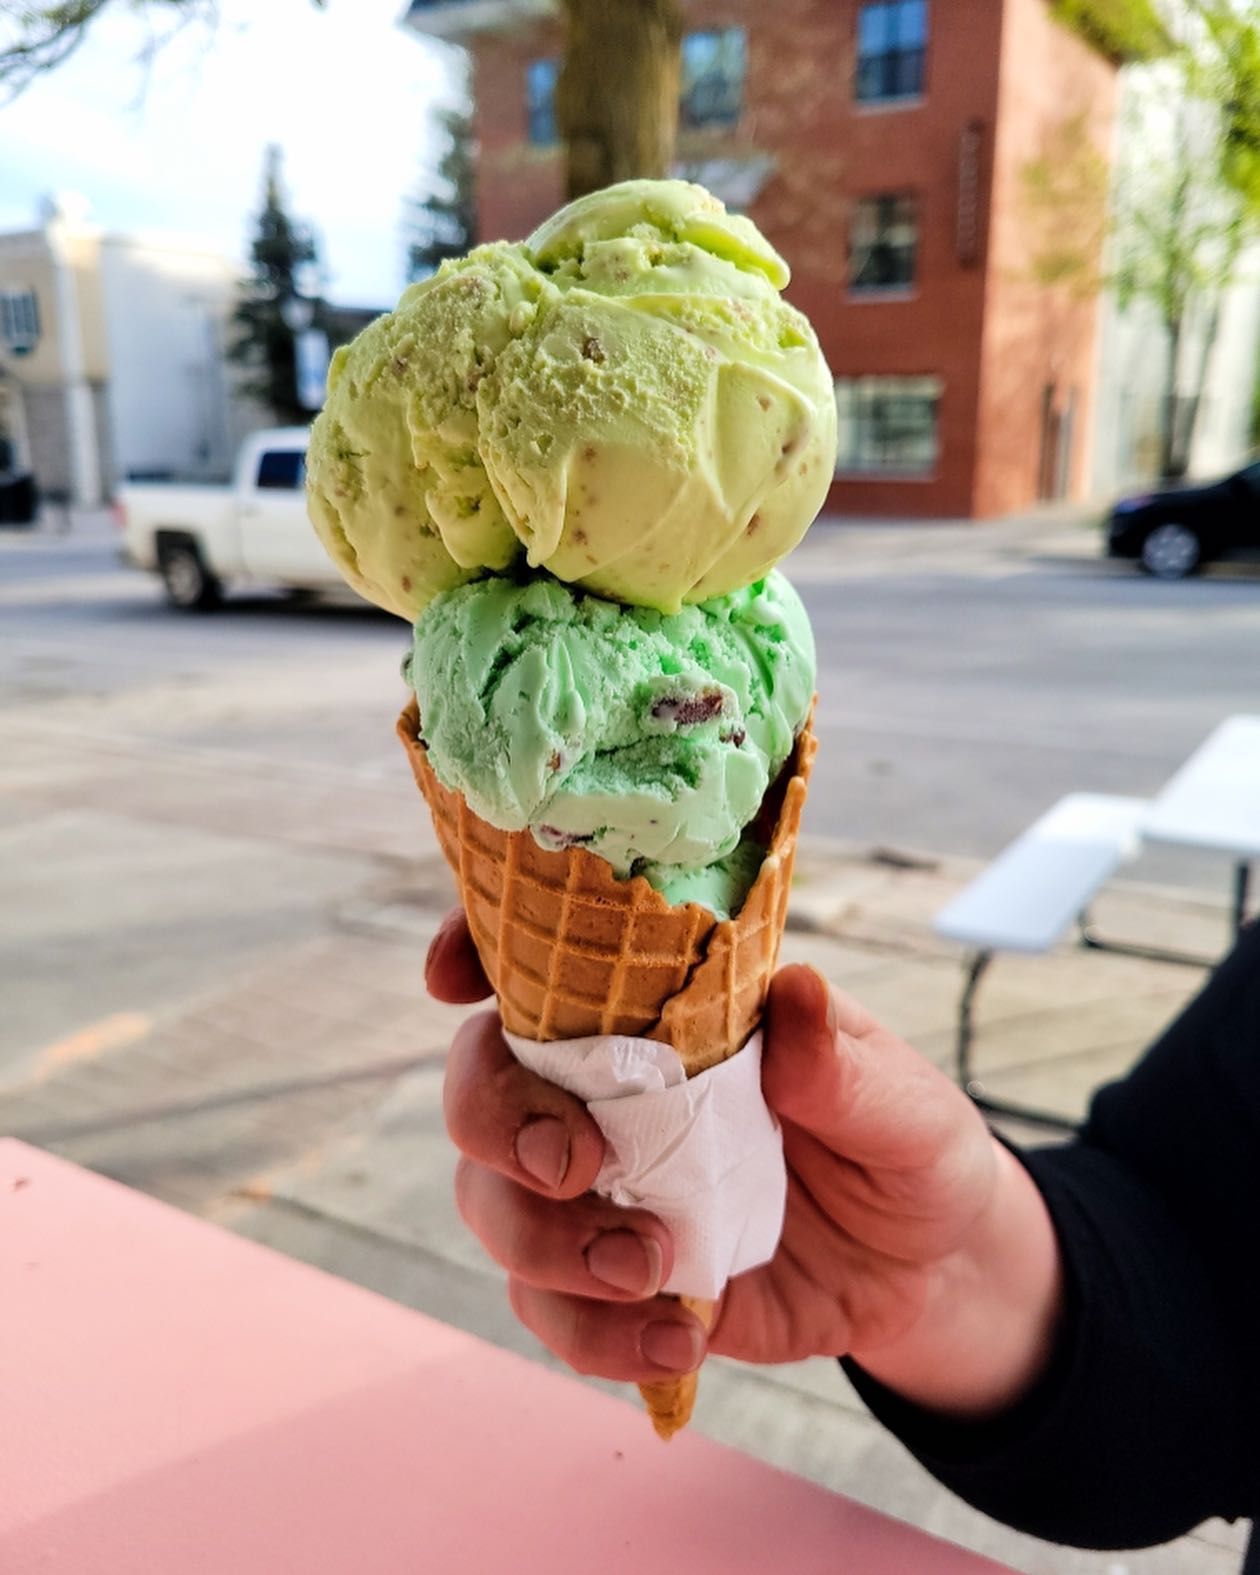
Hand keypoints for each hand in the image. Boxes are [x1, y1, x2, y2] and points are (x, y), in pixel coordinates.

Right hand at [427, 908, 1062, 1414]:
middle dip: (494, 1121)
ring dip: (542, 1243)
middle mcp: (612, 1094)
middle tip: (571, 1167)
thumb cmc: (907, 1146)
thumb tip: (796, 996)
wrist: (930, 1273)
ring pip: (493, 1202)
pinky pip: (548, 1308)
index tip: (450, 978)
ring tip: (649, 1272)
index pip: (547, 960)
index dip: (476, 948)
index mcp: (670, 1015)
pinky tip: (675, 1340)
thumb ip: (844, 1062)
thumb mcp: (903, 1102)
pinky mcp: (617, 1285)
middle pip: (484, 1085)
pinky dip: (589, 1335)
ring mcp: (606, 1191)